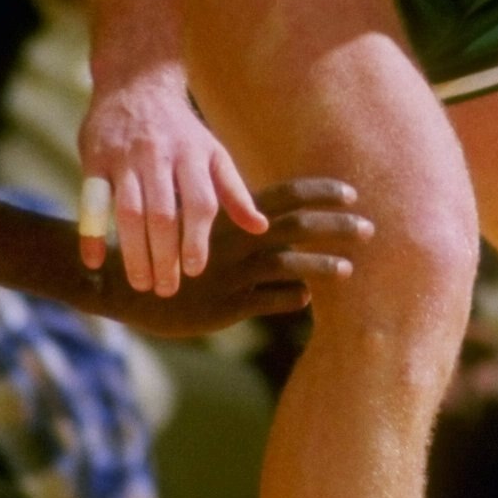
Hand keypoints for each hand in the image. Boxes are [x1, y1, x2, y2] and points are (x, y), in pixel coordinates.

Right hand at [79, 69, 264, 295]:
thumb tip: (260, 228)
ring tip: (140, 284)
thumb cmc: (181, 130)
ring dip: (133, 251)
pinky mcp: (94, 159)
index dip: (197, 237)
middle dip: (165, 255)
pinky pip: (90, 200)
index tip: (195, 269)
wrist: (136, 84)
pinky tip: (94, 262)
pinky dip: (90, 232)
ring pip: (128, 210)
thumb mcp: (213, 153)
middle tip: (167, 290)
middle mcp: (159, 156)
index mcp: (193, 156)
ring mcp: (125, 158)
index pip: (200, 202)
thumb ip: (234, 192)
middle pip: (162, 213)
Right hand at [111, 178, 372, 332]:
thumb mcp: (206, 232)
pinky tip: (306, 298)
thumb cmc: (170, 253)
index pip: (287, 194)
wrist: (127, 283)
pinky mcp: (227, 306)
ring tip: (350, 268)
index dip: (321, 192)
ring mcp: (234, 273)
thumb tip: (276, 230)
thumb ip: (244, 228)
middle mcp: (238, 241)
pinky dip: (293, 297)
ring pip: (290, 265)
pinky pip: (271, 300)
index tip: (352, 192)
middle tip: (369, 227)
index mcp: (234, 216)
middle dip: (337, 225)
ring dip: (324, 265)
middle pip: (298, 225)